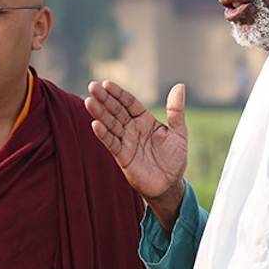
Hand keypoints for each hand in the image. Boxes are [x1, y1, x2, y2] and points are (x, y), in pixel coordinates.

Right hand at [85, 81, 187, 223]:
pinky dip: (103, 134)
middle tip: (92, 87)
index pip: (129, 103)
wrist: (169, 185)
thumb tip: (180, 86)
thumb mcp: (179, 133)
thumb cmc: (174, 158)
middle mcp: (133, 128)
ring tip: (89, 102)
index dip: (119, 93)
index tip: (106, 83)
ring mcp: (126, 142)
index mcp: (145, 120)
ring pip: (111, 125)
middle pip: (116, 110)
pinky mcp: (122, 157)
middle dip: (104, 99)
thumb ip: (176, 111)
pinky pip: (112, 143)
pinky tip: (95, 124)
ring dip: (100, 114)